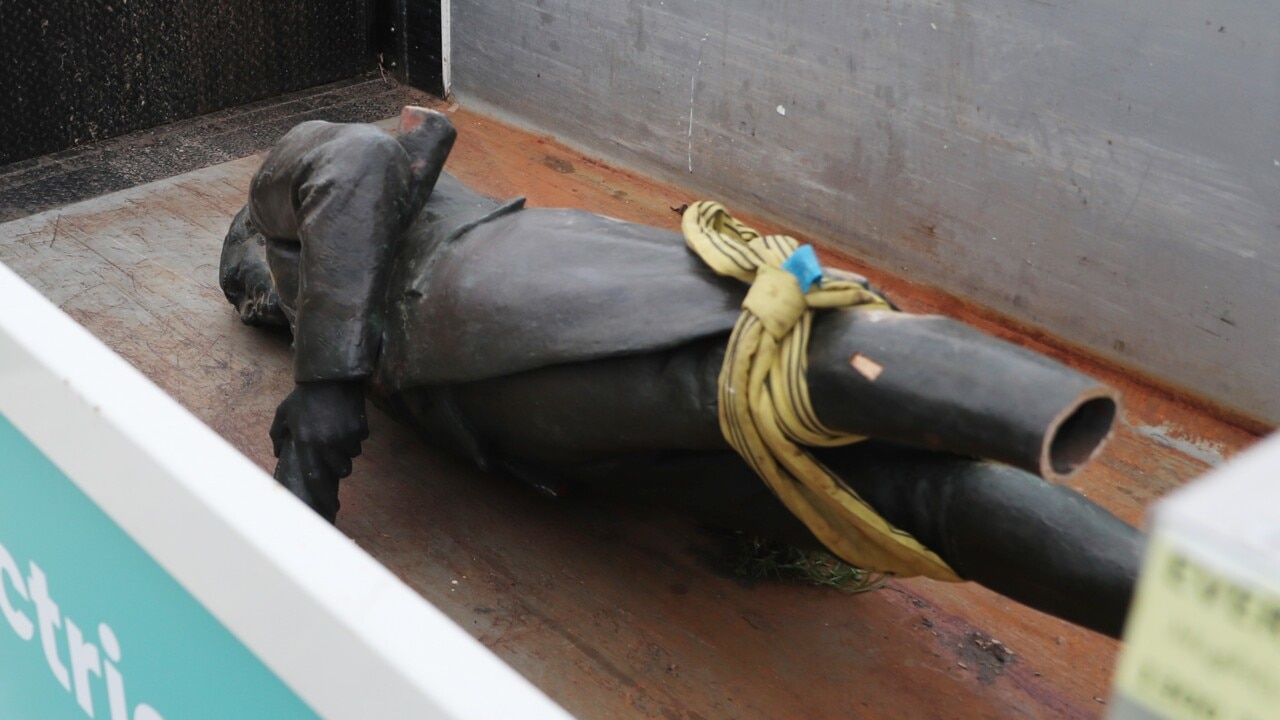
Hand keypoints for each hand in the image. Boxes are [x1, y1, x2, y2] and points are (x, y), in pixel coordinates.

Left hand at [269, 380, 368, 521]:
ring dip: (346, 450)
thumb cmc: (304, 397)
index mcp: (307, 443)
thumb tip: (278, 453)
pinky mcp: (360, 428)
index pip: (315, 478)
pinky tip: (346, 421)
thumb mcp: (283, 414)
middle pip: (340, 471)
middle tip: (332, 455)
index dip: (323, 496)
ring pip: (352, 456)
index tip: (331, 506)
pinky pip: (360, 440)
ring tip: (337, 433)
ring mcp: (346, 436)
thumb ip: (277, 435)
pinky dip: (355, 435)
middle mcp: (328, 444)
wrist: (330, 377)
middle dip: (338, 467)